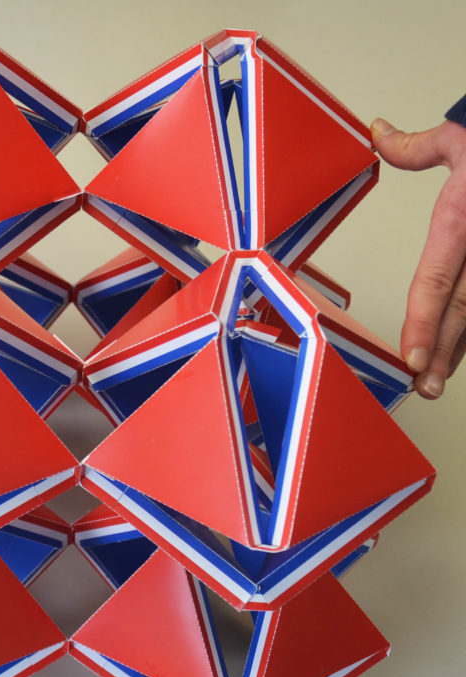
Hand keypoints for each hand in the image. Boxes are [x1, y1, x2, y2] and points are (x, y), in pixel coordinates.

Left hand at [372, 117, 465, 398]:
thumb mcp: (463, 136)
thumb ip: (417, 145)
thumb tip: (376, 132)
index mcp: (464, 223)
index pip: (437, 281)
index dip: (423, 322)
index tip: (411, 358)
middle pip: (463, 311)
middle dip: (442, 352)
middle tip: (421, 387)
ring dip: (462, 350)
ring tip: (437, 382)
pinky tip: (463, 351)